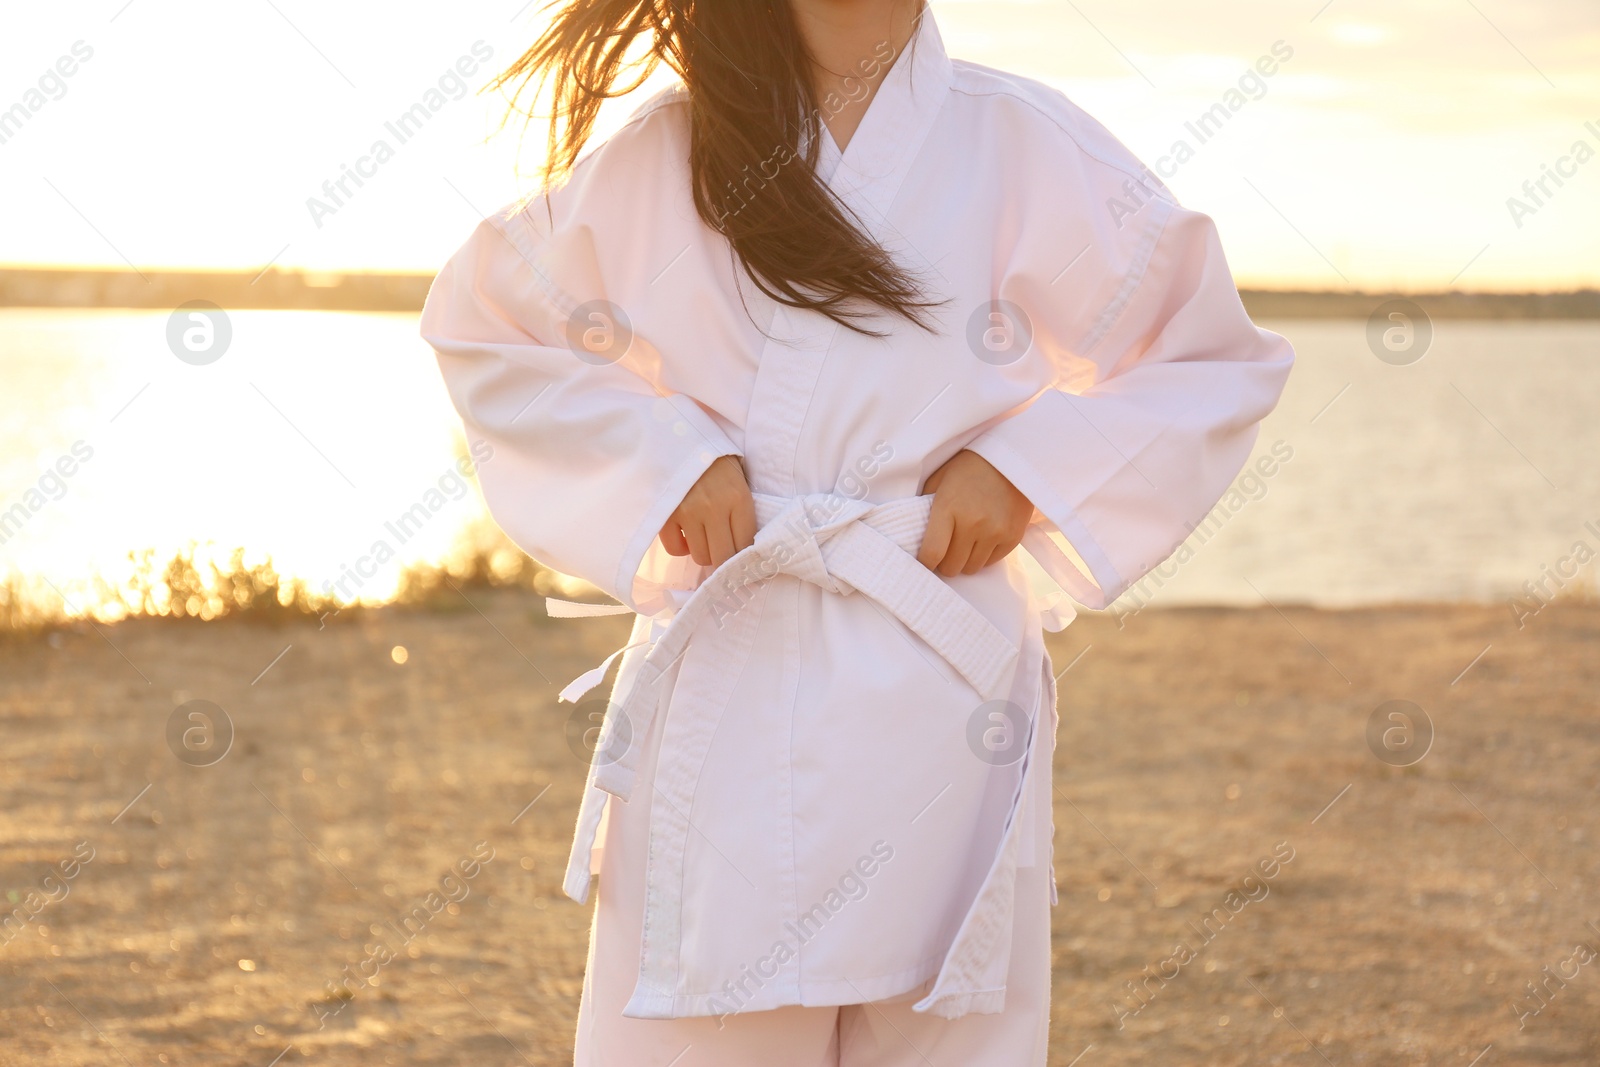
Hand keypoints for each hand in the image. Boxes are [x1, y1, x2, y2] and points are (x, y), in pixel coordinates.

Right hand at [658, 455, 755, 567]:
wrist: (677, 435)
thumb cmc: (714, 459)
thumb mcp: (738, 478)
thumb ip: (741, 509)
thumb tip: (743, 546)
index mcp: (738, 498)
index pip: (746, 544)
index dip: (744, 556)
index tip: (741, 557)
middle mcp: (714, 508)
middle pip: (724, 557)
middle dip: (724, 559)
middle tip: (722, 551)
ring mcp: (688, 513)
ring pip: (701, 556)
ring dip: (704, 552)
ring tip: (704, 538)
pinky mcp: (666, 515)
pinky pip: (676, 549)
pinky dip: (682, 547)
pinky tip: (686, 535)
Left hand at [916, 450, 1033, 575]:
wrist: (1010, 458)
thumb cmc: (968, 468)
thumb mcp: (938, 479)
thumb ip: (923, 506)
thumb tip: (912, 533)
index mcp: (948, 507)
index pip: (931, 553)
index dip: (925, 563)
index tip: (924, 561)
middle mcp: (972, 523)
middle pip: (951, 567)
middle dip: (944, 562)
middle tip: (945, 551)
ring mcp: (995, 532)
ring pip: (971, 569)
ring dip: (964, 560)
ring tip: (964, 544)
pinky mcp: (1012, 537)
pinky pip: (991, 562)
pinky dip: (983, 556)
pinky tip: (981, 540)